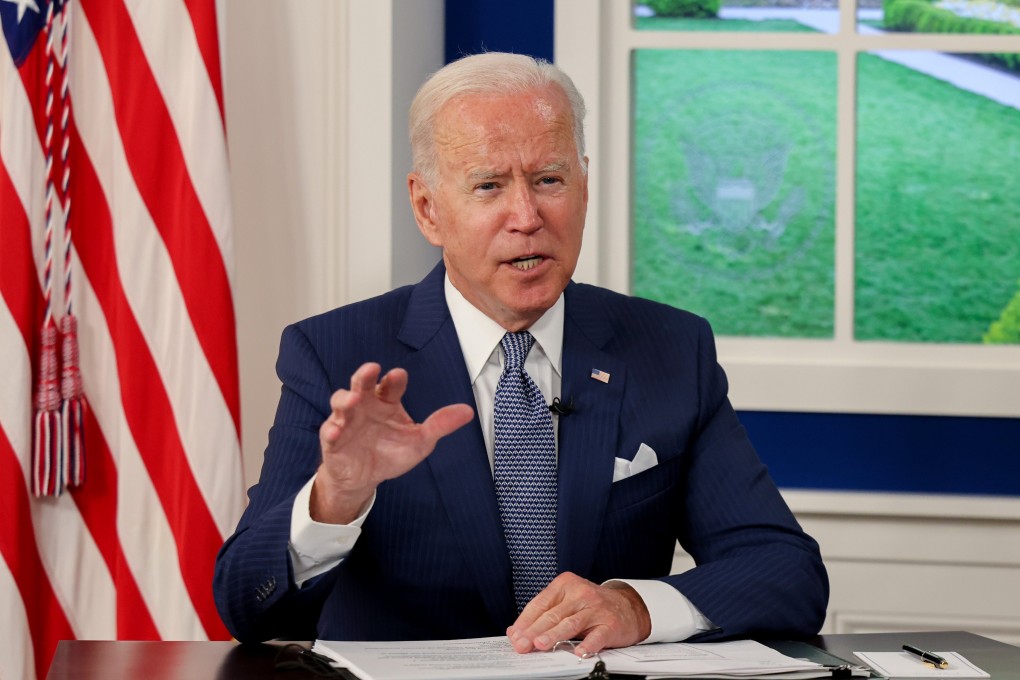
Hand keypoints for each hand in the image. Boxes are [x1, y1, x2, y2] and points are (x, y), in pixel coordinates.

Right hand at [311, 362, 473, 523]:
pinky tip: (336, 432)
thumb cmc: (391, 453)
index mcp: (386, 402)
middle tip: (371, 368)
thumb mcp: (420, 441)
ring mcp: (347, 420)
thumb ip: (440, 425)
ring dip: (345, 398)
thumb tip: (468, 411)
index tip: (399, 375)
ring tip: (352, 400)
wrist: (366, 478)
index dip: (394, 379)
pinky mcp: (333, 439)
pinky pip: (329, 432)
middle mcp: (365, 405)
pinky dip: (332, 430)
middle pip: (362, 384)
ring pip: (341, 402)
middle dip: (364, 375)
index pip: (390, 385)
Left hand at [506, 572, 651, 656]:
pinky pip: (597, 635)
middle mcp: (581, 593)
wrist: (627, 606)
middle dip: (534, 631)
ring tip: (540, 644)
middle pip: (553, 614)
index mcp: (566, 584)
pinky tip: (579, 652)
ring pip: (571, 623)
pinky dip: (588, 644)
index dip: (525, 621)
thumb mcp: (568, 602)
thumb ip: (545, 613)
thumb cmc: (592, 605)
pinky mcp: (610, 623)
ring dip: (554, 635)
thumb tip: (517, 631)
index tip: (515, 636)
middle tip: (522, 644)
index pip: (540, 603)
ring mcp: (596, 608)